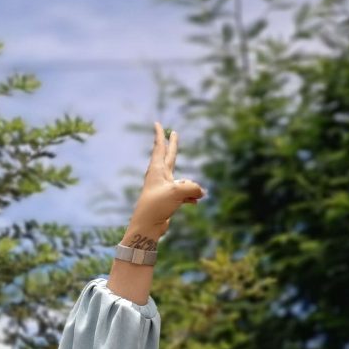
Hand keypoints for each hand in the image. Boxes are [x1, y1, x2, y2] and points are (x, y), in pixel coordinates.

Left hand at [128, 122, 206, 237]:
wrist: (147, 225)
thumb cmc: (157, 205)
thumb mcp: (177, 192)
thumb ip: (192, 187)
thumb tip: (201, 192)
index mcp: (157, 170)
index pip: (159, 147)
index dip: (160, 135)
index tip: (157, 123)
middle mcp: (159, 176)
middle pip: (168, 156)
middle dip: (172, 145)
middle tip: (173, 132)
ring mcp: (163, 187)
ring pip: (181, 179)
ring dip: (190, 185)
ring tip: (195, 195)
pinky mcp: (167, 199)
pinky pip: (184, 193)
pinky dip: (190, 196)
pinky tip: (195, 202)